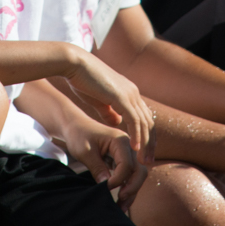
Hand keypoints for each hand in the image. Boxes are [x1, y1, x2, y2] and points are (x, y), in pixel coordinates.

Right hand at [61, 49, 154, 163]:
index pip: (144, 118)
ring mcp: (130, 94)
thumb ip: (108, 112)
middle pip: (149, 122)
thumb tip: (117, 122)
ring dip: (146, 143)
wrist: (74, 64)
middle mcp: (134, 93)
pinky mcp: (122, 96)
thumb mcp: (97, 100)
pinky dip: (137, 135)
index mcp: (129, 93)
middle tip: (148, 161)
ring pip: (145, 123)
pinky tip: (135, 148)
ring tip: (143, 160)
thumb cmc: (82, 80)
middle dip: (150, 143)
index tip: (141, 153)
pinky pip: (134, 120)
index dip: (145, 136)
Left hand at [62, 117, 144, 210]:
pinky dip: (127, 187)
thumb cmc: (79, 136)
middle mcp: (129, 146)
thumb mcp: (85, 152)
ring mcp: (128, 154)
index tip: (105, 188)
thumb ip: (97, 168)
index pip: (127, 164)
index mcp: (120, 140)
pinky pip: (130, 176)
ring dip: (131, 191)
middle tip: (120, 201)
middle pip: (139, 170)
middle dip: (132, 187)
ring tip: (121, 208)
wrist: (76, 127)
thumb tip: (107, 185)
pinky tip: (120, 202)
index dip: (118, 179)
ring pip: (137, 175)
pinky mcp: (124, 160)